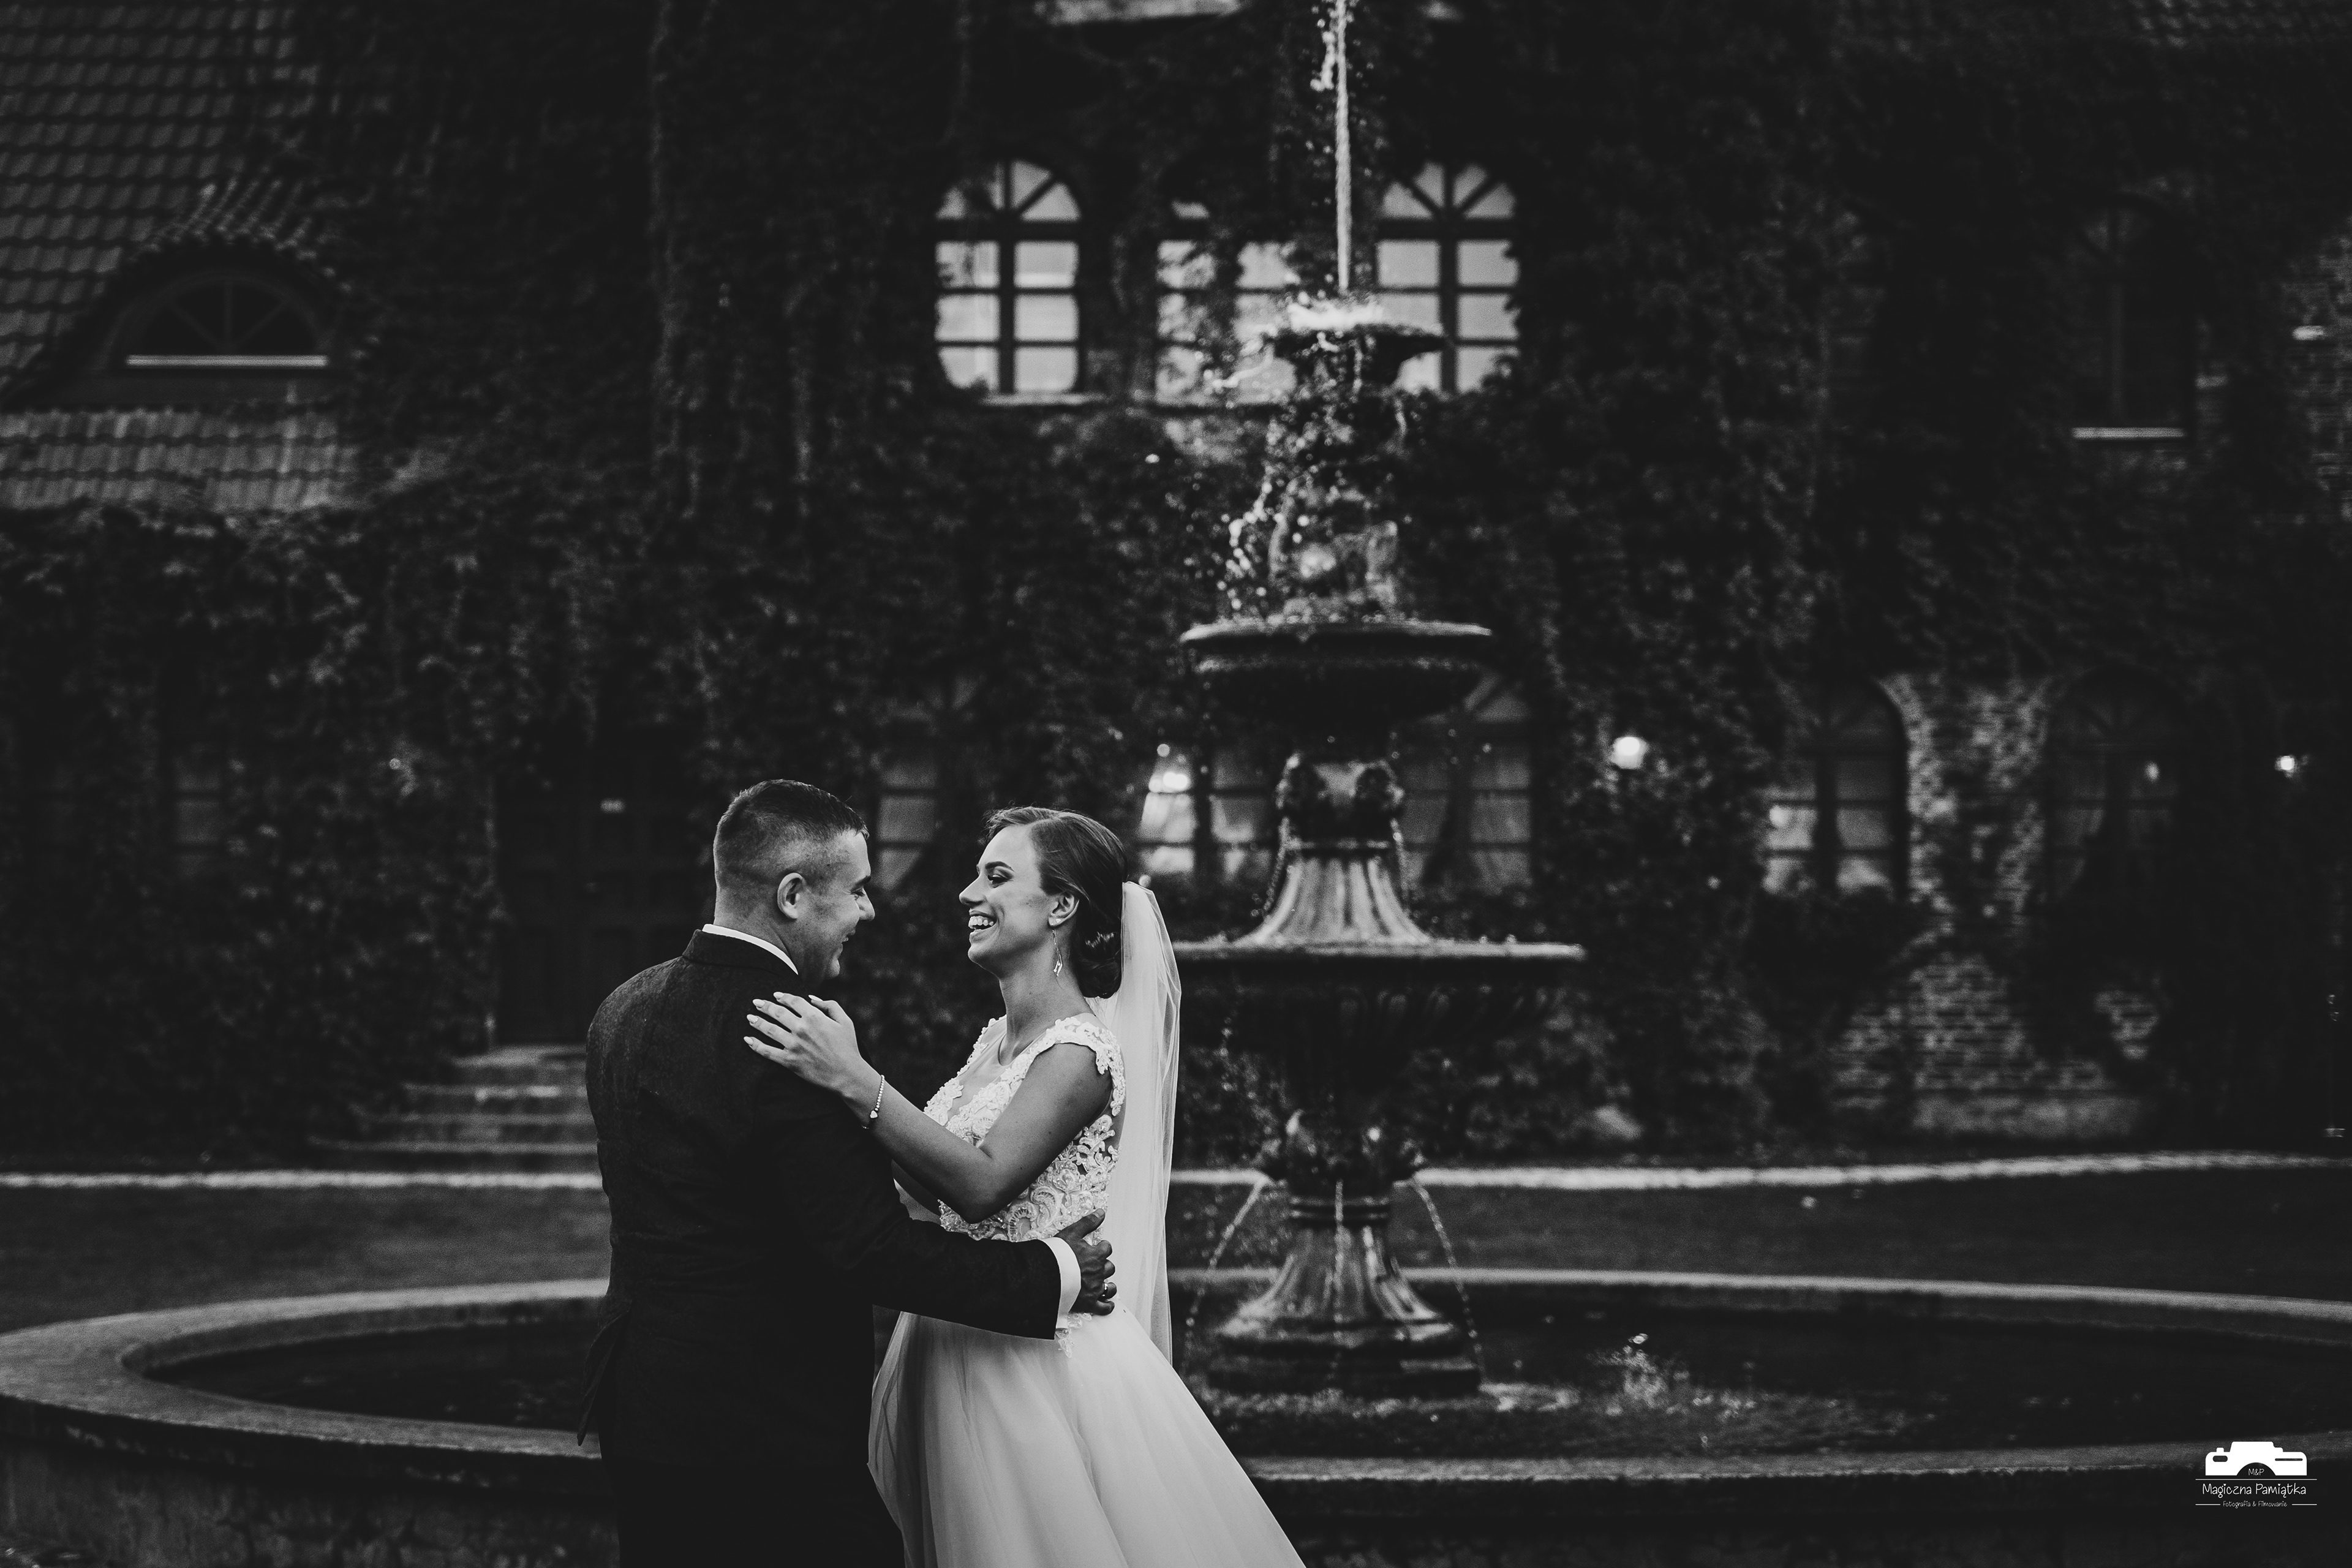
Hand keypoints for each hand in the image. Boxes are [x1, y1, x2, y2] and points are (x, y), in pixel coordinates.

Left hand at [745, 993, 869, 1100]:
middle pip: (778, 1012)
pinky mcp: (788, 1061)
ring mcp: (793, 1045)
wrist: (847, 1074)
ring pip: (769, 1029)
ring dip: (757, 1022)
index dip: (783, 996)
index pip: (793, 1001)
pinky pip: (767, 1051)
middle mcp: (801, 1029)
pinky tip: (747, 1039)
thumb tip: (811, 998)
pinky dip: (755, 1045)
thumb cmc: (848, 1047)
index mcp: (814, 1017)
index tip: (776, 995)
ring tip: (749, 1017)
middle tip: (756, 1002)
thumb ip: (829, 1005)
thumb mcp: (845, 1021)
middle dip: (765, 1006)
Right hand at [1057, 1210, 1114, 1315]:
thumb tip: (1101, 1213)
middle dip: (1103, 1266)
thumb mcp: (1071, 1233)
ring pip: (1109, 1287)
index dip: (1102, 1247)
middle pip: (1109, 1267)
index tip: (1097, 1248)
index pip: (1106, 1248)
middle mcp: (1098, 1272)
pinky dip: (1107, 1306)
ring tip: (1104, 1284)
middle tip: (1094, 1265)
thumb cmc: (1057, 1254)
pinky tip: (1107, 1305)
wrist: (1046, 1276)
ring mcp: (1094, 1288)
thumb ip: (1088, 1223)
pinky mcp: (1089, 1303)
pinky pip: (1103, 1307)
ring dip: (1108, 1285)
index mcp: (1096, 1255)